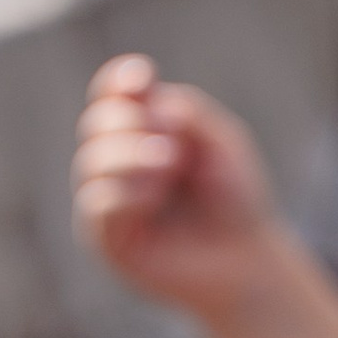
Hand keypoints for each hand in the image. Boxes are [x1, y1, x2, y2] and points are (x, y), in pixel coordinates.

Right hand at [75, 52, 282, 319]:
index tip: (142, 78)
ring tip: (170, 163)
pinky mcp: (106, 239)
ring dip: (129, 155)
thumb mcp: (221, 141)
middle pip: (96, 122)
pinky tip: (156, 196)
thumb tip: (148, 105)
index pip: (112, 95)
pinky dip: (125, 192)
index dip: (118, 81)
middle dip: (129, 122)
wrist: (247, 259)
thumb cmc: (233, 197)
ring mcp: (107, 200)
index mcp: (142, 130)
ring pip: (90, 161)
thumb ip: (187, 112)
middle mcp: (117, 161)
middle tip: (172, 144)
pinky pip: (95, 203)